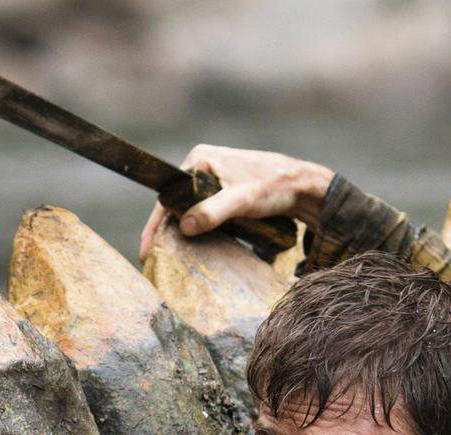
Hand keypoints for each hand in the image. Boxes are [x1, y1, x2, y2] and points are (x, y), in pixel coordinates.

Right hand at [139, 145, 334, 259]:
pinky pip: (203, 210)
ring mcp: (213, 178)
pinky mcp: (224, 190)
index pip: (168, 195)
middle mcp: (202, 165)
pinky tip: (194, 245)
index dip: (155, 225)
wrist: (303, 185)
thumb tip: (183, 226)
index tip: (147, 252)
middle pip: (175, 203)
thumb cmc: (274, 186)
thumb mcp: (241, 200)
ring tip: (171, 257)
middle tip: (157, 260)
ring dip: (182, 231)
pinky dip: (198, 228)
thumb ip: (212, 212)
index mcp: (200, 159)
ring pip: (189, 209)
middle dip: (166, 231)